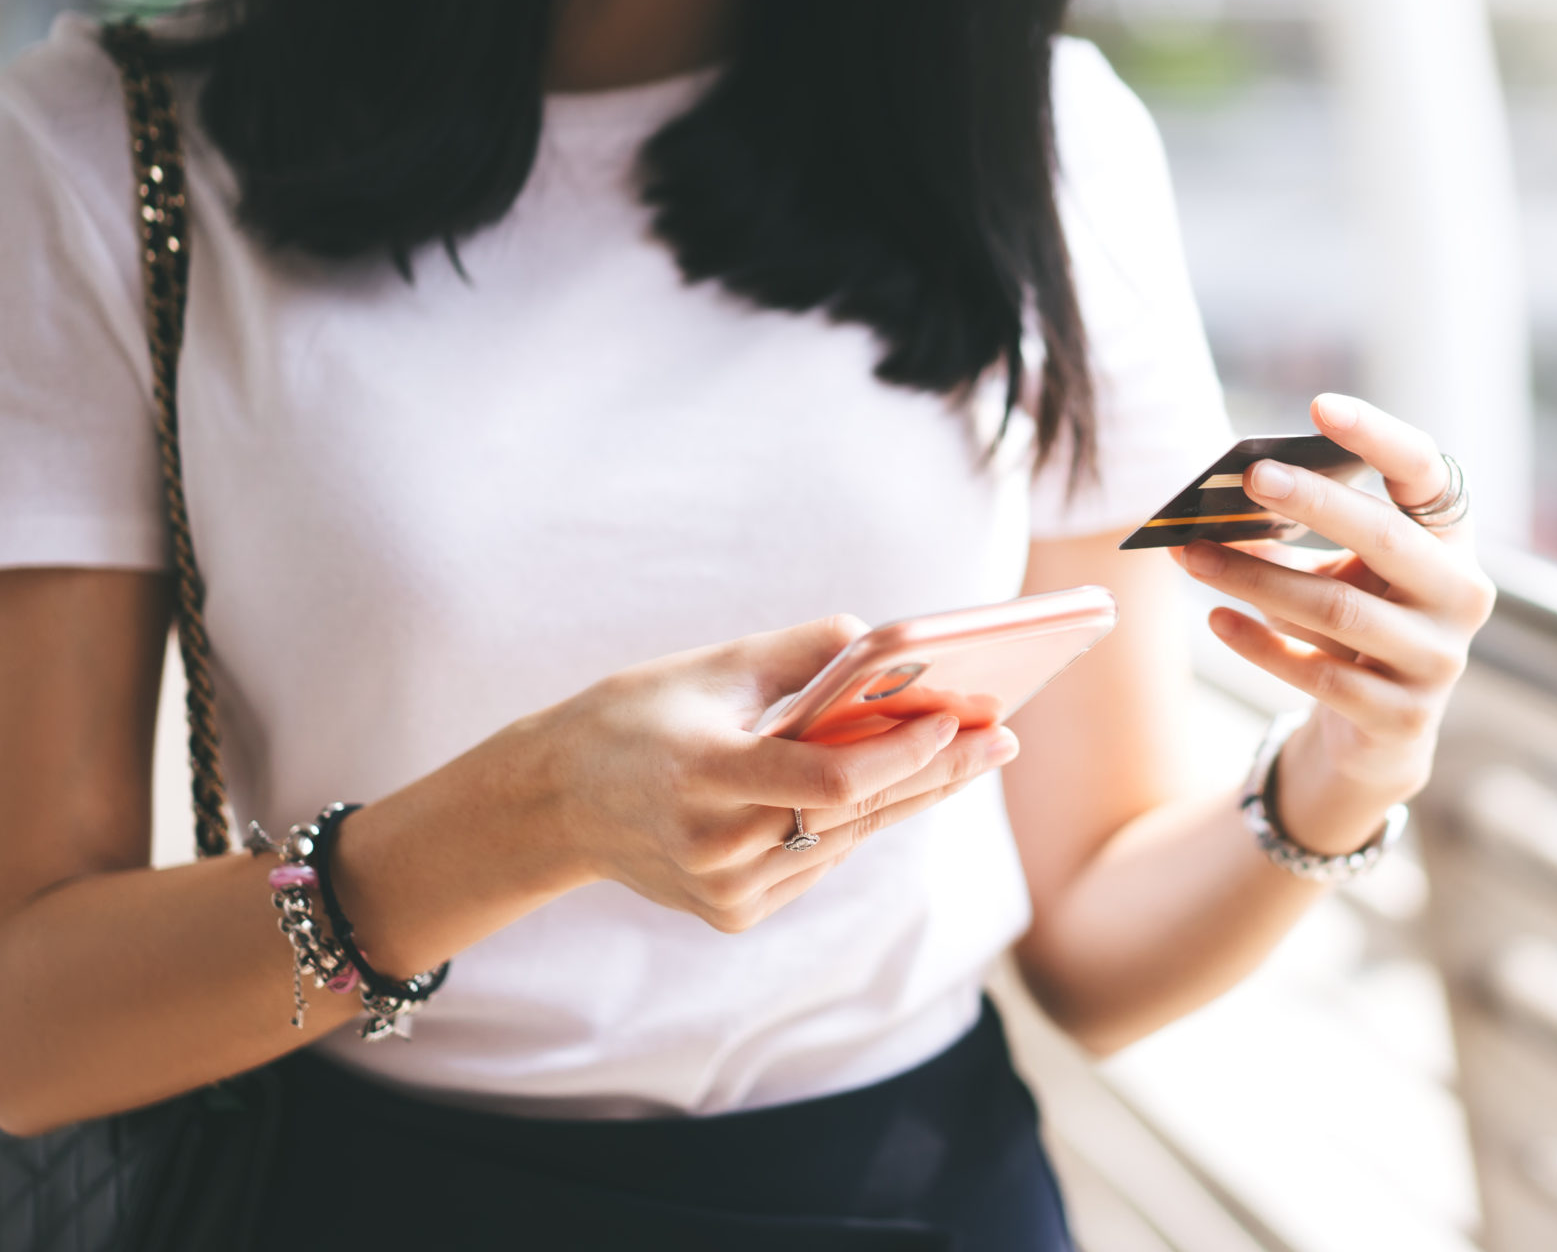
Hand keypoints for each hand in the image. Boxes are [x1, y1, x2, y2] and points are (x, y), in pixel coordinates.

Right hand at [531, 616, 1019, 930]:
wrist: (554, 804)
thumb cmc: (633, 717)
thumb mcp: (706, 667)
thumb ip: (801, 653)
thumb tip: (888, 641)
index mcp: (702, 774)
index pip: (828, 779)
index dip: (900, 753)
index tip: (959, 720)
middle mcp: (714, 845)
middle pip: (855, 814)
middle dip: (937, 772)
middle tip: (1002, 737)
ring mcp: (724, 892)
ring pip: (846, 842)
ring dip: (909, 797)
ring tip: (972, 754)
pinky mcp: (733, 915)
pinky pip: (819, 862)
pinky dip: (855, 824)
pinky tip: (892, 788)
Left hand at [1170, 394, 1494, 853]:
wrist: (1376, 734)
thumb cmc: (1349, 624)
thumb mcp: (1331, 571)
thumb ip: (1291, 537)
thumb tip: (1211, 507)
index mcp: (1450, 539)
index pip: (1425, 472)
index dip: (1378, 437)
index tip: (1320, 406)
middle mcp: (1460, 594)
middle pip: (1386, 537)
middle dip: (1315, 503)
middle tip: (1248, 477)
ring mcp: (1438, 659)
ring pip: (1339, 609)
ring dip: (1258, 578)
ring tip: (1191, 556)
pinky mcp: (1403, 717)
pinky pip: (1322, 676)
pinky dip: (1261, 644)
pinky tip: (1216, 618)